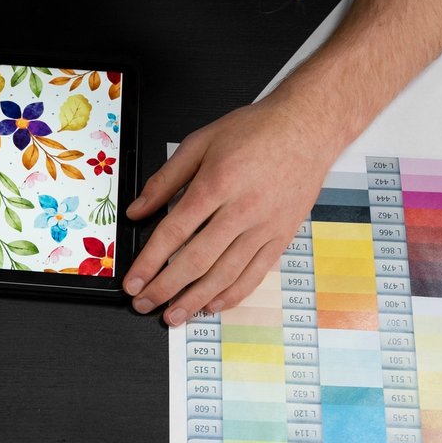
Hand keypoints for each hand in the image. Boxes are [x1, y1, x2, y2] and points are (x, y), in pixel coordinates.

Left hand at [123, 98, 339, 325]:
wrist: (308, 127)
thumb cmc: (255, 131)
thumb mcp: (200, 142)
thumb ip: (165, 180)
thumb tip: (137, 210)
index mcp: (216, 184)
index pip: (173, 233)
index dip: (150, 263)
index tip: (133, 282)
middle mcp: (241, 210)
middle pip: (196, 260)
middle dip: (165, 288)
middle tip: (144, 304)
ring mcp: (265, 227)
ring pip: (225, 274)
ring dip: (195, 300)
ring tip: (173, 316)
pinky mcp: (282, 236)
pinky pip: (255, 274)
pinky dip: (232, 294)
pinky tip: (212, 305)